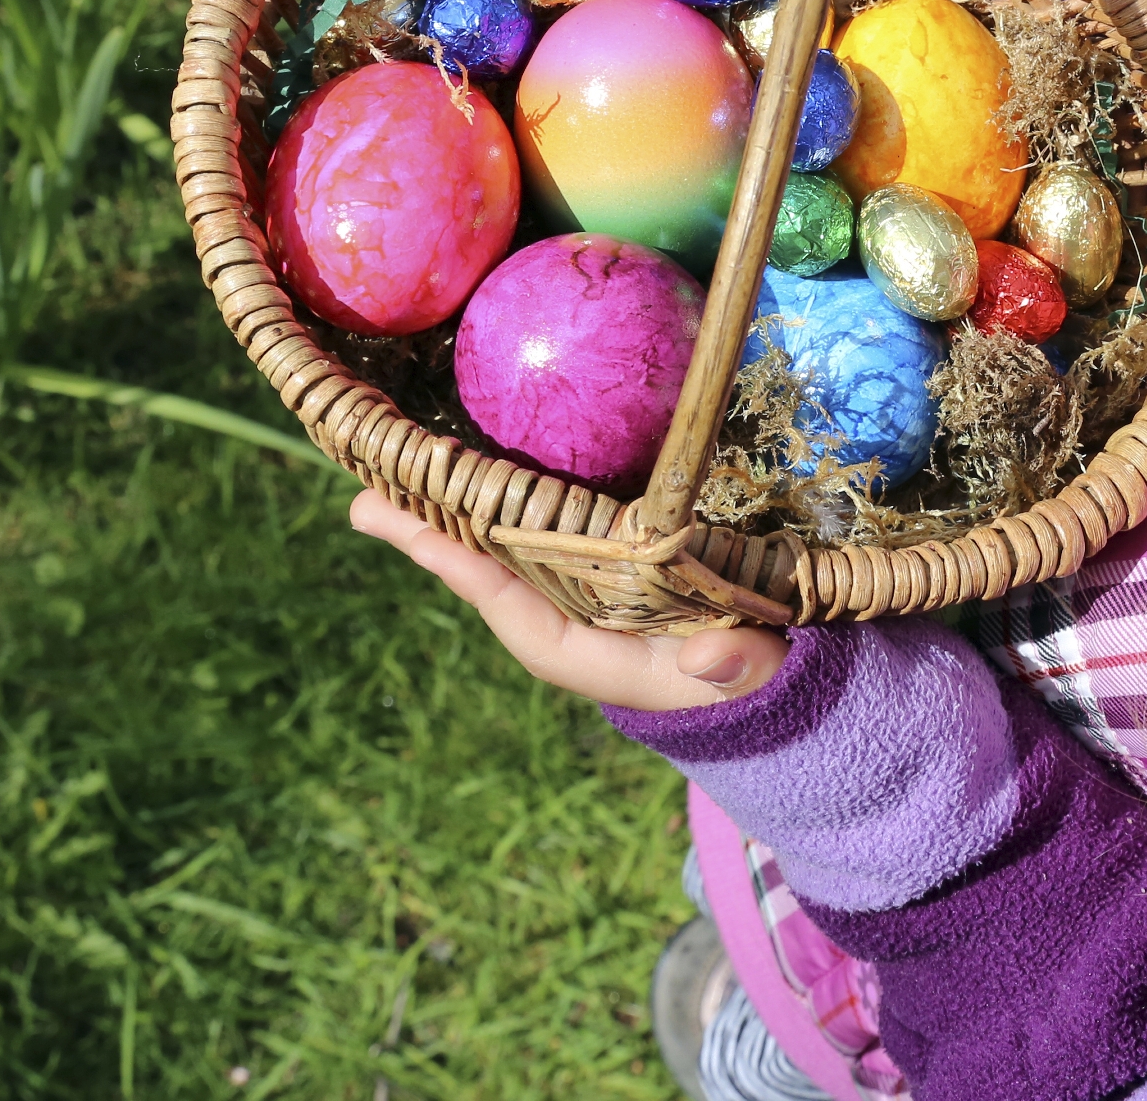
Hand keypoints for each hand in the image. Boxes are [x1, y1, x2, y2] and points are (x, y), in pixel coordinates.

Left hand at [349, 490, 788, 709]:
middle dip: (436, 535)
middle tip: (364, 497)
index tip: (409, 533)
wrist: (782, 676)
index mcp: (600, 656)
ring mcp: (591, 592)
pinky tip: (479, 469)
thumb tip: (709, 656)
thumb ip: (738, 665)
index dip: (464, 571)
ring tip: (398, 472)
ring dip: (462, 512)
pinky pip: (551, 532)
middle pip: (495, 575)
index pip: (518, 611)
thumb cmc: (767, 674)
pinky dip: (514, 503)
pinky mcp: (613, 564)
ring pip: (514, 551)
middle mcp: (580, 622)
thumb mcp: (761, 673)